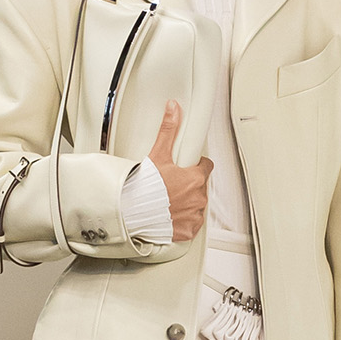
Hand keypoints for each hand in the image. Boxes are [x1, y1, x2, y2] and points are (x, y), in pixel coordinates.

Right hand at [148, 100, 212, 242]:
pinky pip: (191, 224)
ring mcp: (194, 215)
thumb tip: (174, 108)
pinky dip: (183, 220)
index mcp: (196, 178)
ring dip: (187, 203)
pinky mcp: (188, 231)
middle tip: (172, 185)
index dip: (196, 165)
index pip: (206, 167)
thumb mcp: (158, 154)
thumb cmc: (145, 188)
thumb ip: (168, 130)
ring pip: (196, 205)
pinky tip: (171, 215)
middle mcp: (199, 198)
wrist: (134, 214)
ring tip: (169, 201)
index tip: (187, 167)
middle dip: (189, 185)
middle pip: (200, 186)